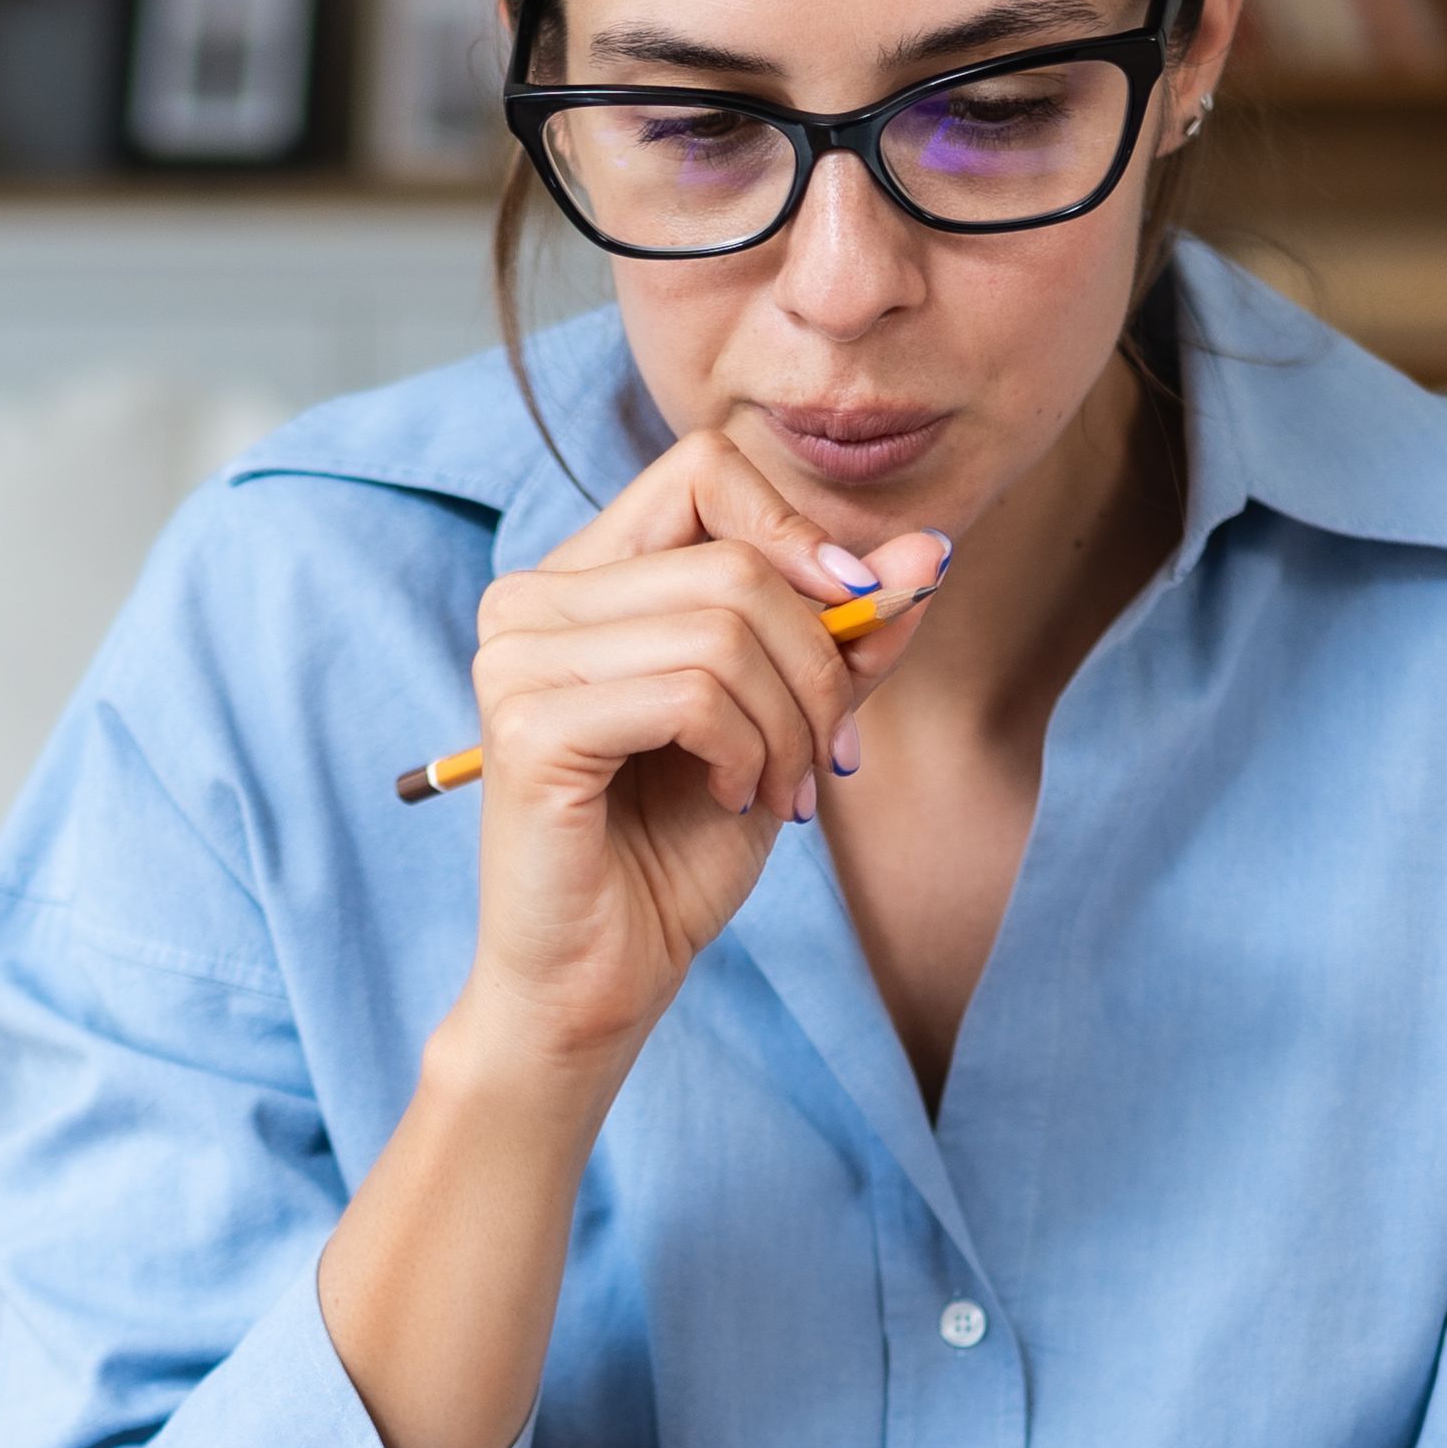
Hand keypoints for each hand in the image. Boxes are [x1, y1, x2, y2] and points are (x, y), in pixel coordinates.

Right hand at [449, 433, 947, 1075]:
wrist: (604, 978)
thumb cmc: (676, 850)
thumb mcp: (785, 720)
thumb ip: (842, 634)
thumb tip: (928, 552)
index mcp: (581, 578)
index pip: (705, 469)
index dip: (798, 531)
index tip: (856, 612)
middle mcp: (531, 600)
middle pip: (734, 558)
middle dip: (819, 661)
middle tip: (827, 750)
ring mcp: (518, 659)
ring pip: (723, 626)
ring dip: (791, 721)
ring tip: (783, 789)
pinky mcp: (528, 727)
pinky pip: (693, 693)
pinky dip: (747, 750)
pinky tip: (734, 798)